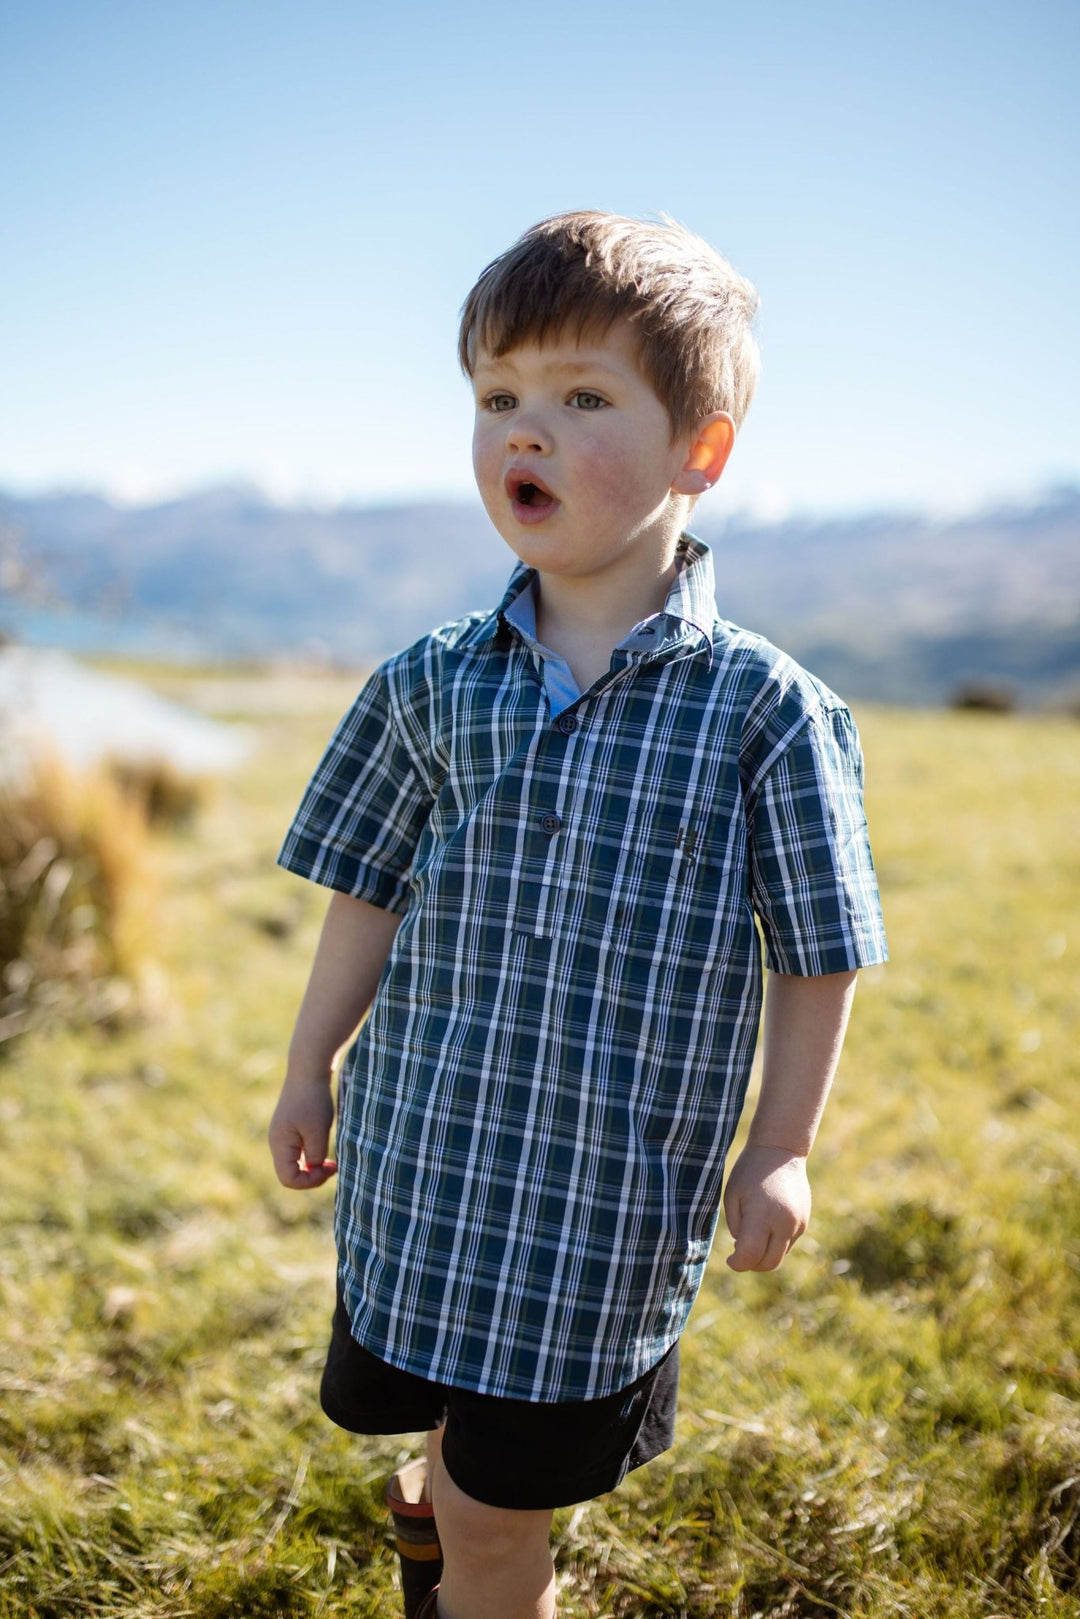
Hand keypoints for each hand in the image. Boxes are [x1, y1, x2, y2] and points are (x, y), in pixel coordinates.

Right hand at [268, 1075, 337, 1189]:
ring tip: (330, 1157)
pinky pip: (299, 1151)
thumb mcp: (317, 1131)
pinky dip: (312, 1153)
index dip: (310, 1181)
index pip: (288, 1179)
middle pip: (291, 1173)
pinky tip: (325, 1142)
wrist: (309, 1068)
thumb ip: (314, 1156)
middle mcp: (277, 1142)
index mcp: (279, 1144)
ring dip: (313, 1165)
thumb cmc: (314, 1099)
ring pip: (296, 1163)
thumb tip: (313, 1168)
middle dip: (313, 1175)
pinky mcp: (291, 1127)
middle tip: (333, 1165)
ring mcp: (283, 1134)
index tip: (330, 1167)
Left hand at [723, 1143, 810, 1271]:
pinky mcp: (804, 1222)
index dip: (737, 1264)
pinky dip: (775, 1244)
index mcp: (762, 1216)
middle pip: (769, 1263)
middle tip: (739, 1254)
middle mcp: (784, 1224)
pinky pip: (788, 1244)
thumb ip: (736, 1226)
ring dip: (764, 1255)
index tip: (730, 1259)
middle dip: (752, 1264)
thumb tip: (744, 1249)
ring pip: (780, 1256)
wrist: (780, 1151)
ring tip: (751, 1236)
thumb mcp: (732, 1196)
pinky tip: (765, 1226)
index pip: (750, 1256)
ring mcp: (798, 1224)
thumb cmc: (750, 1171)